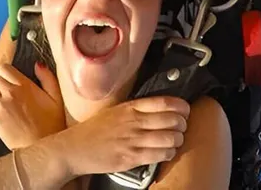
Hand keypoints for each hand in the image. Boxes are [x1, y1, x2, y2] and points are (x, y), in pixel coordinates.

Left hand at [0, 62, 64, 149]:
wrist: (42, 149)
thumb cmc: (52, 124)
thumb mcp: (56, 99)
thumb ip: (47, 78)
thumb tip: (37, 64)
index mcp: (24, 86)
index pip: (4, 68)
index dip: (6, 73)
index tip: (11, 81)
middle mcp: (10, 94)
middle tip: (6, 93)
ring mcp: (0, 107)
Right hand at [53, 95, 190, 177]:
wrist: (75, 148)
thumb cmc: (94, 130)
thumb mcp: (115, 112)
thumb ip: (135, 109)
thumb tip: (159, 109)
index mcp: (130, 107)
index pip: (165, 102)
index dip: (181, 106)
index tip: (185, 110)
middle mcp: (134, 121)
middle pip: (173, 120)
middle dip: (183, 125)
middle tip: (181, 128)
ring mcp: (133, 140)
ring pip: (171, 138)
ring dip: (177, 141)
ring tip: (174, 142)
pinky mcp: (131, 157)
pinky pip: (160, 155)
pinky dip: (168, 154)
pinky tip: (165, 153)